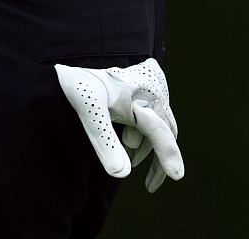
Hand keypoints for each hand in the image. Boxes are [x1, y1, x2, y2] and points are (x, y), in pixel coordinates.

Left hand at [54, 59, 183, 192]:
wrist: (72, 63)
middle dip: (159, 158)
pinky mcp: (148, 82)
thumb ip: (107, 144)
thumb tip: (122, 175)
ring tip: (129, 161)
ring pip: (158, 123)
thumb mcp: (91, 117)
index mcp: (147, 94)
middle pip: (166, 130)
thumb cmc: (80, 87)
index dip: (168, 156)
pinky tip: (128, 142)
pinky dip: (142, 131)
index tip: (176, 176)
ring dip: (146, 145)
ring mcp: (153, 83)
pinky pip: (152, 113)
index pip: (161, 133)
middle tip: (150, 185)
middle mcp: (156, 86)